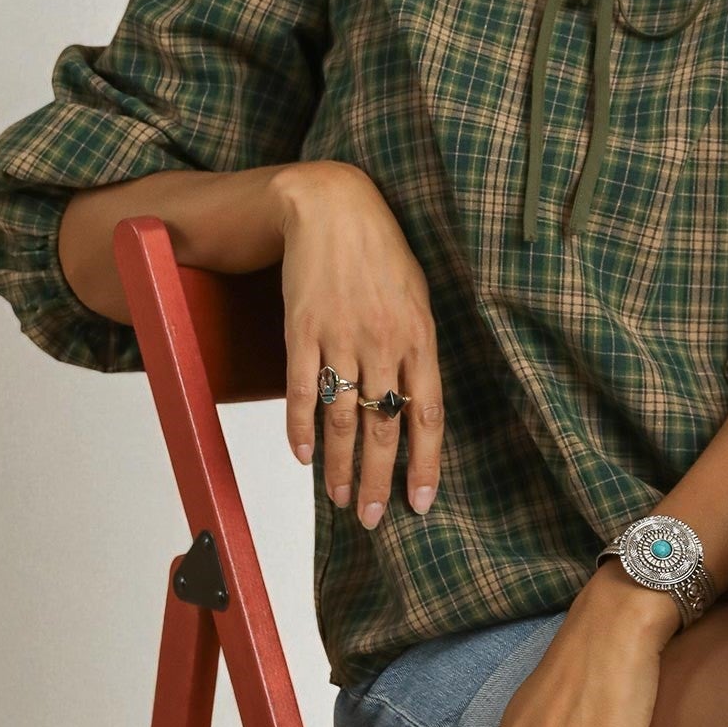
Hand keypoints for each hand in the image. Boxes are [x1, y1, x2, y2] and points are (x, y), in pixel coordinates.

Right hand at [269, 160, 442, 528]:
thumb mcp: (417, 297)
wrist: (332, 207)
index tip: (420, 502)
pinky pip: (300, 391)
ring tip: (341, 500)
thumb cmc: (381, 253)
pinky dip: (300, 428)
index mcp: (419, 338)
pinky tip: (304, 456)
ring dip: (341, 466)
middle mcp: (383, 344)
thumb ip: (418, 349)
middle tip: (374, 519)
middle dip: (379, 480)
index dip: (425, 463)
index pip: (427, 415)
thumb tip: (418, 400)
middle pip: (384, 427)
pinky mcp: (302, 330)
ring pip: (343, 418)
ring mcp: (340, 338)